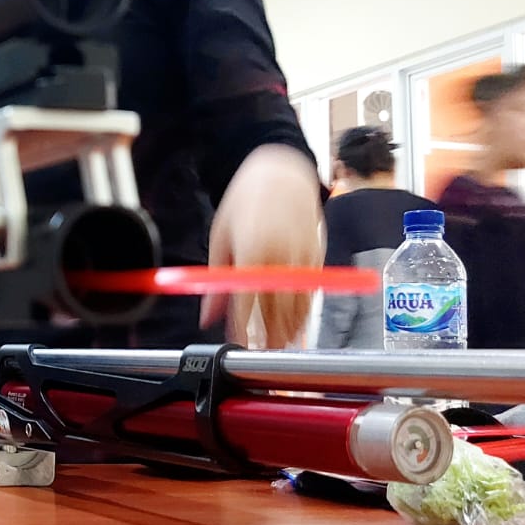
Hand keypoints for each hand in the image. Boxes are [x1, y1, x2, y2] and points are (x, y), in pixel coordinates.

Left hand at [200, 144, 324, 347]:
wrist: (282, 173)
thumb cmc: (246, 201)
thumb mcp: (221, 236)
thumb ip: (216, 279)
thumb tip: (207, 314)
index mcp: (251, 250)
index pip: (246, 301)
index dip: (242, 327)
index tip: (238, 343)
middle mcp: (280, 256)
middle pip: (275, 309)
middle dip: (268, 335)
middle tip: (259, 351)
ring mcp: (302, 257)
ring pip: (298, 305)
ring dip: (289, 329)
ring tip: (278, 345)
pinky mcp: (317, 256)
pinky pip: (312, 293)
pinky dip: (305, 313)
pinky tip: (297, 326)